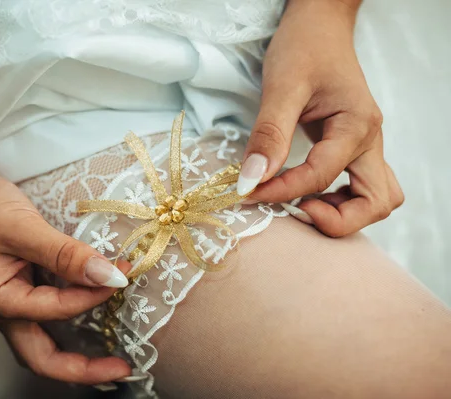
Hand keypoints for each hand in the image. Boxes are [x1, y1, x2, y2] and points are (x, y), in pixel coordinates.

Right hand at [0, 160, 130, 383]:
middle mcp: (2, 309)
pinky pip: (44, 313)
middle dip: (83, 369)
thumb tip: (109, 276)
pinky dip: (68, 317)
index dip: (94, 294)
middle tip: (121, 369)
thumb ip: (66, 255)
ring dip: (75, 351)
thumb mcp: (22, 227)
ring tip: (109, 354)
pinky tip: (87, 308)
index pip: (58, 309)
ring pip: (42, 340)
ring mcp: (7, 299)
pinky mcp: (14, 285)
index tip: (123, 274)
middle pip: (43, 358)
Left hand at [236, 0, 403, 236]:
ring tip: (302, 204)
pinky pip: (362, 187)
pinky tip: (309, 193)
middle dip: (334, 219)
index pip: (320, 177)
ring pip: (376, 199)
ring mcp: (367, 146)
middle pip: (375, 203)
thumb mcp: (281, 87)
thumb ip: (269, 135)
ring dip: (344, 213)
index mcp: (357, 125)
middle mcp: (370, 140)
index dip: (282, 191)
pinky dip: (341, 200)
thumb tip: (250, 181)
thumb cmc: (303, 48)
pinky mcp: (355, 148)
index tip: (248, 194)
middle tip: (294, 210)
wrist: (319, 27)